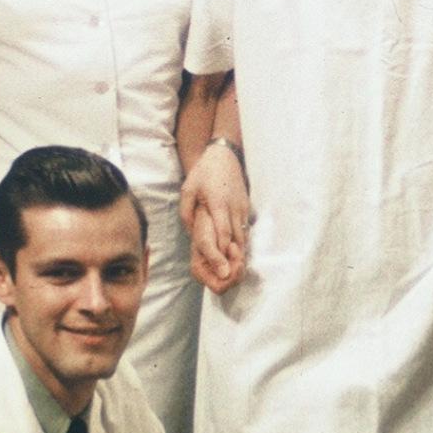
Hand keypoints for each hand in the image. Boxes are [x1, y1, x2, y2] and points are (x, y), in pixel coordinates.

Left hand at [180, 141, 249, 293]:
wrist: (224, 154)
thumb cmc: (204, 172)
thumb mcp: (188, 189)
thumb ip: (187, 212)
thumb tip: (191, 233)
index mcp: (218, 204)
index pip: (222, 234)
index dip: (221, 254)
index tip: (221, 271)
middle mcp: (233, 207)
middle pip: (236, 239)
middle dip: (232, 260)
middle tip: (228, 278)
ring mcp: (242, 207)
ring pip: (243, 235)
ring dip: (238, 252)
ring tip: (233, 270)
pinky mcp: (246, 206)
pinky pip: (244, 227)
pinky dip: (241, 241)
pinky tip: (236, 252)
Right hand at [189, 204, 246, 293]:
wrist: (208, 215)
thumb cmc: (203, 226)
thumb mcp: (205, 241)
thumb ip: (214, 258)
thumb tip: (225, 275)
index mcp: (200, 272)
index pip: (220, 287)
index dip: (229, 275)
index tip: (231, 255)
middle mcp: (209, 273)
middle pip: (229, 283)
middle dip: (235, 267)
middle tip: (233, 247)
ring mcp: (218, 268)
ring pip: (235, 276)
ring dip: (238, 260)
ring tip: (233, 244)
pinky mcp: (227, 262)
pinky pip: (238, 267)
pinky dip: (239, 257)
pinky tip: (234, 246)